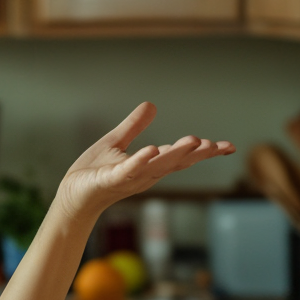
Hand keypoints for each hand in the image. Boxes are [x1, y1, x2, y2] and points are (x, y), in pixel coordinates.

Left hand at [56, 102, 234, 220]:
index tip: (228, 146)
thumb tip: (152, 105)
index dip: (204, 152)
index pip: (181, 156)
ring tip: (195, 141)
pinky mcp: (110, 180)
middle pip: (176, 162)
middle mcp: (145, 173)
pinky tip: (151, 150)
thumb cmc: (92, 173)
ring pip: (157, 165)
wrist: (71, 195)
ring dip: (176, 153)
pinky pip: (128, 169)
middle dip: (197, 154)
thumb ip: (133, 127)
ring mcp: (129, 177)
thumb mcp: (115, 142)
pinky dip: (140, 160)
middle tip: (219, 145)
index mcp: (150, 165)